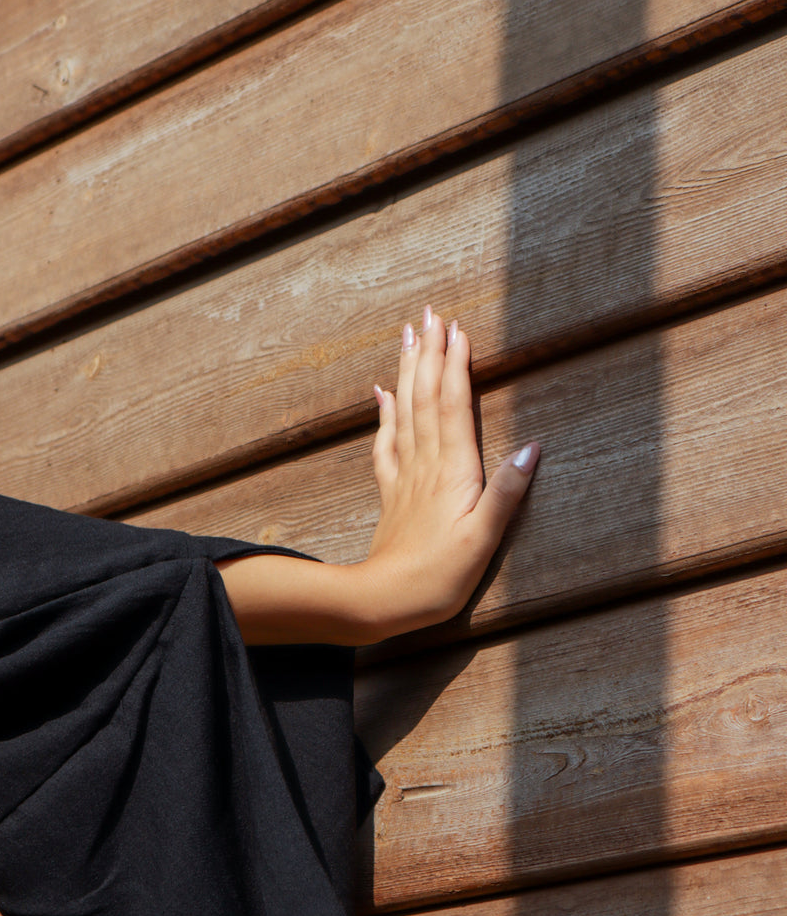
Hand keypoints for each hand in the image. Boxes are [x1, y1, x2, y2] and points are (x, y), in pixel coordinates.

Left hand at [215, 306, 538, 645]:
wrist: (384, 601)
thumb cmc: (440, 576)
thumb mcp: (485, 539)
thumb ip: (508, 492)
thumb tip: (533, 446)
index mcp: (453, 472)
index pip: (452, 406)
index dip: (455, 366)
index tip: (456, 328)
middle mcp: (426, 466)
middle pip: (426, 398)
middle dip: (430, 354)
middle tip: (430, 314)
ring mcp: (405, 478)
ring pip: (405, 412)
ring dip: (408, 372)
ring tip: (408, 337)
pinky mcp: (392, 494)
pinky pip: (386, 443)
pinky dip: (385, 413)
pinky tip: (382, 393)